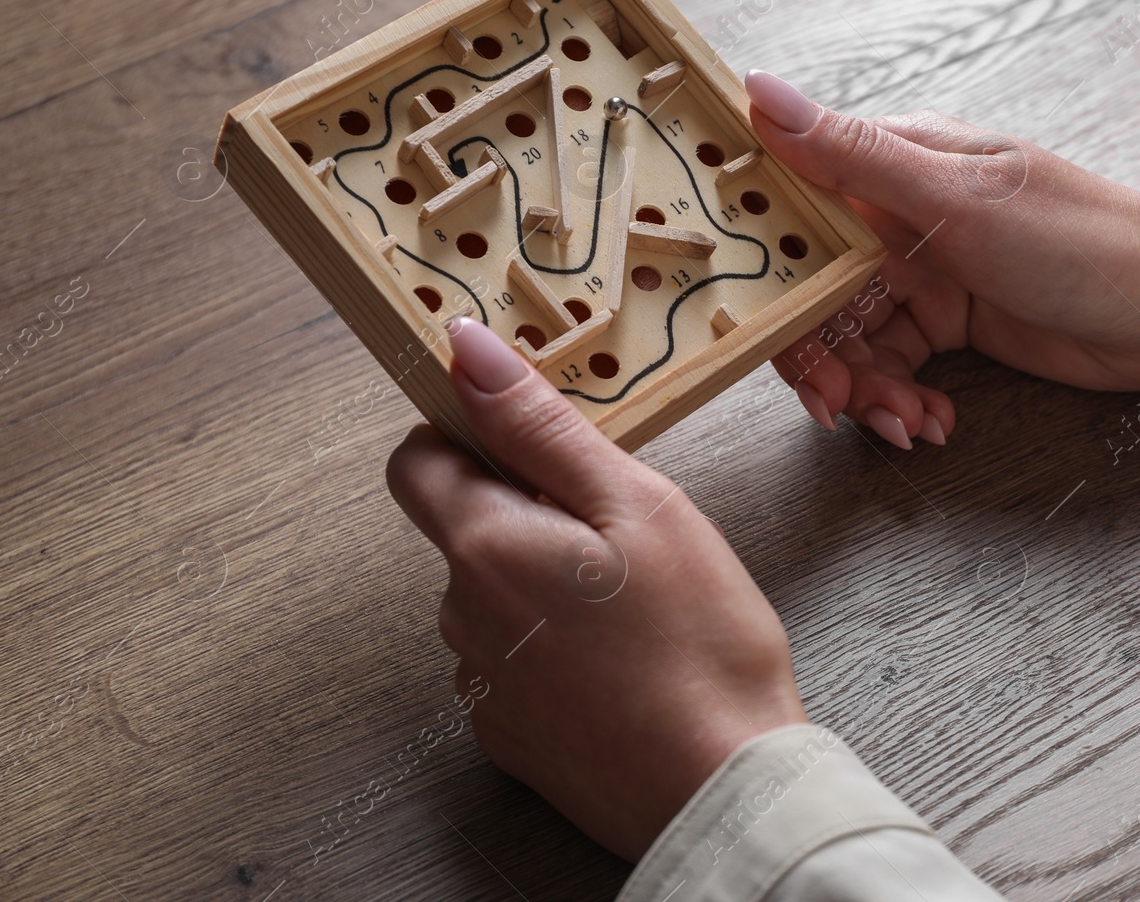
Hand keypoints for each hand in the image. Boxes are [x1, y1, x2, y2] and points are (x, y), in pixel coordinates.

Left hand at [385, 318, 806, 860]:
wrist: (723, 790)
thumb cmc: (698, 646)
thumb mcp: (637, 506)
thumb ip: (540, 426)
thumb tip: (466, 350)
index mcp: (484, 547)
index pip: (416, 459)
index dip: (472, 437)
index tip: (540, 446)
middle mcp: (461, 616)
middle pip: (466, 527)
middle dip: (529, 512)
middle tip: (621, 534)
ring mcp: (481, 684)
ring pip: (496, 594)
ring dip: (545, 581)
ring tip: (635, 605)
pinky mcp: (508, 735)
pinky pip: (515, 660)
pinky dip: (556, 647)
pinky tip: (623, 661)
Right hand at [745, 70, 1139, 447]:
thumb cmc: (1080, 237)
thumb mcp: (957, 199)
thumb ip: (853, 155)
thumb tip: (758, 90)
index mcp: (891, 164)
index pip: (793, 210)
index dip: (765, 271)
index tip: (758, 326)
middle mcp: (898, 215)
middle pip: (814, 290)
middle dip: (821, 356)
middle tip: (840, 406)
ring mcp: (925, 271)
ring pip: (852, 338)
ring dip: (868, 390)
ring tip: (907, 423)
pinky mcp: (952, 321)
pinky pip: (896, 365)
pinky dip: (904, 399)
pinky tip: (934, 420)